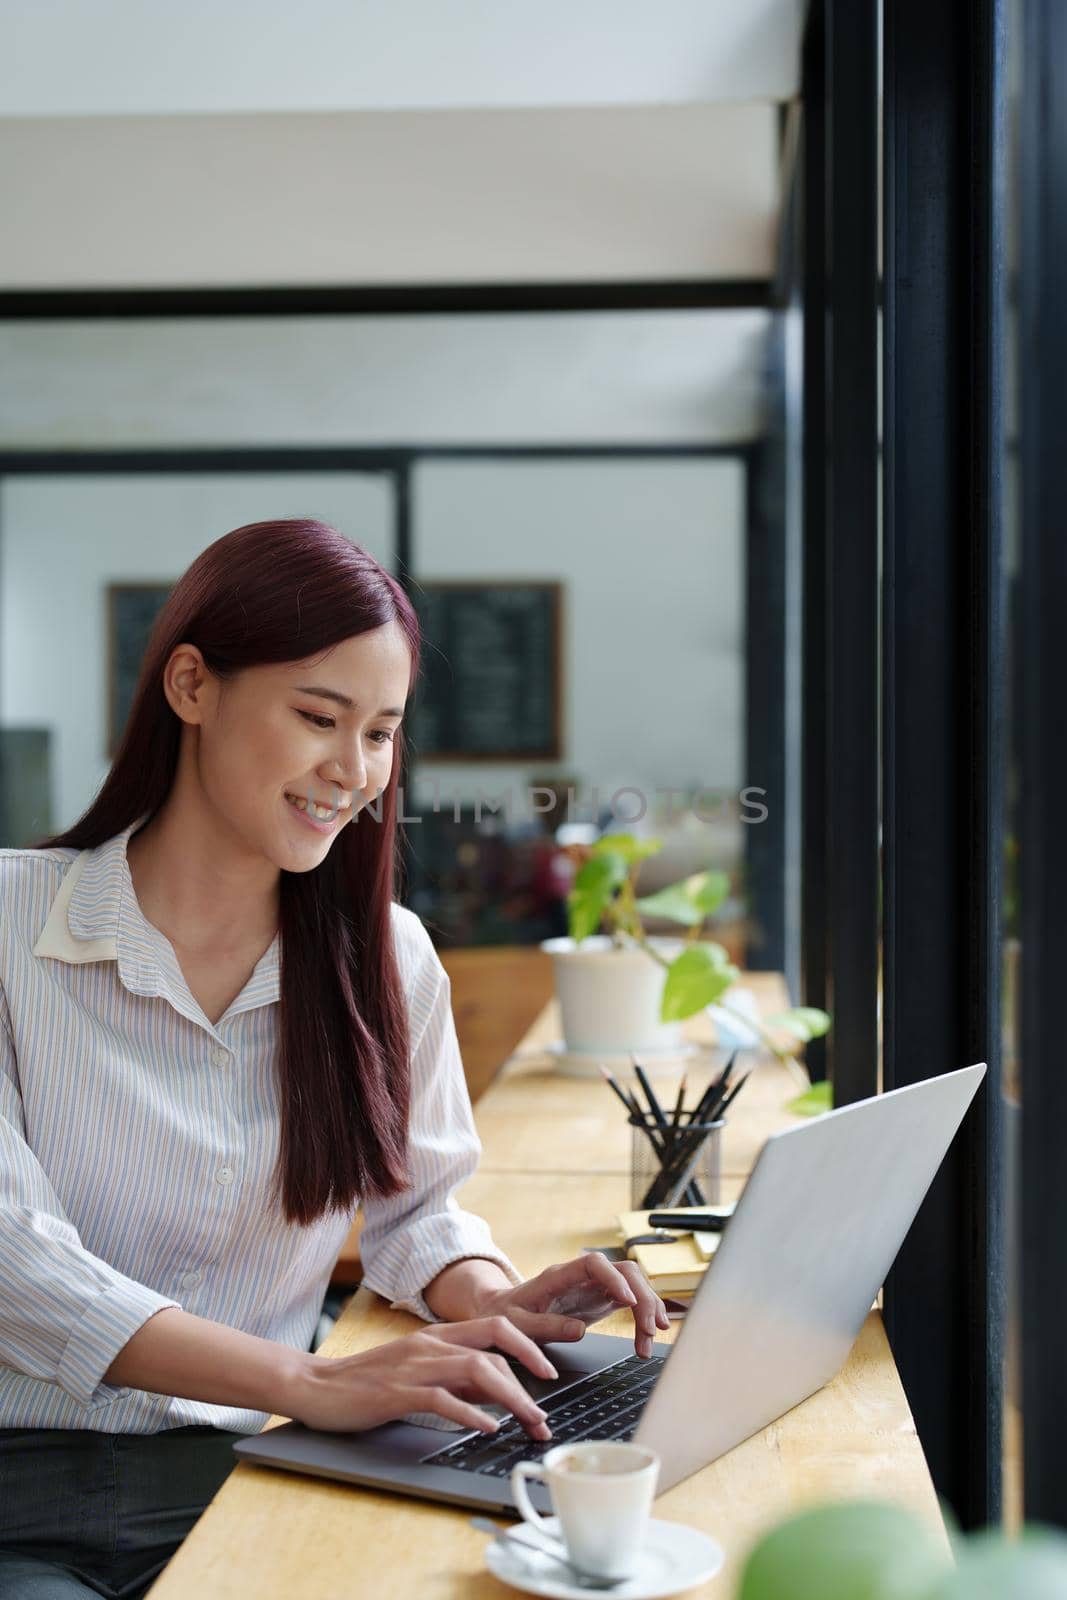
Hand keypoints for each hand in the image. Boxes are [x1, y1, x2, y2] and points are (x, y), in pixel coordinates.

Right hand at [289, 1315, 557, 1439]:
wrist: (315, 1385)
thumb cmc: (367, 1381)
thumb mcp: (418, 1371)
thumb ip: (454, 1375)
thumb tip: (495, 1390)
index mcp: (436, 1335)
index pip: (495, 1327)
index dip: (528, 1346)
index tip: (549, 1373)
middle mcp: (430, 1344)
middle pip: (493, 1349)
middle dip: (527, 1381)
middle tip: (545, 1415)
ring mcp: (413, 1366)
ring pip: (476, 1370)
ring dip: (510, 1397)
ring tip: (528, 1422)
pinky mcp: (396, 1392)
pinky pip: (442, 1398)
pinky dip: (470, 1413)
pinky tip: (488, 1428)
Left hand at [476, 1254, 669, 1358]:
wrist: (501, 1312)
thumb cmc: (507, 1316)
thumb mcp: (517, 1325)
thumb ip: (546, 1327)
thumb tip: (579, 1330)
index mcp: (558, 1276)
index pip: (593, 1264)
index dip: (614, 1278)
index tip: (628, 1301)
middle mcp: (581, 1277)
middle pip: (623, 1271)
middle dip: (642, 1297)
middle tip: (650, 1330)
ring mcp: (594, 1286)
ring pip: (632, 1283)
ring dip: (648, 1307)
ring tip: (651, 1339)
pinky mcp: (601, 1300)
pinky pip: (630, 1301)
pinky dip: (643, 1315)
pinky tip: (649, 1334)